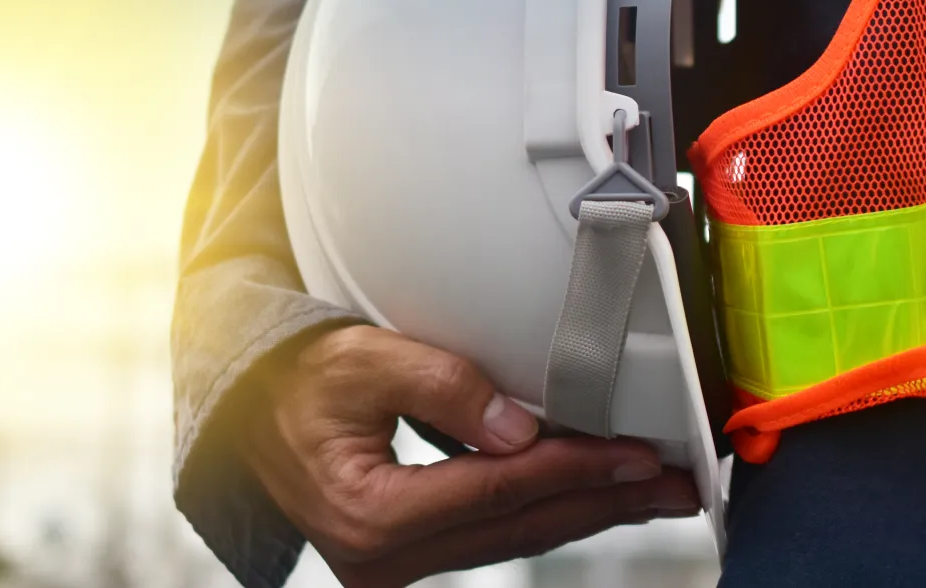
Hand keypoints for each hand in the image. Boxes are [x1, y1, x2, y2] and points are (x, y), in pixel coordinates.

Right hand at [239, 325, 699, 587]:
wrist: (250, 412)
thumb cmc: (298, 381)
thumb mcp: (362, 360)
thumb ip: (441, 386)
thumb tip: (522, 429)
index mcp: (369, 516)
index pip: (496, 491)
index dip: (571, 469)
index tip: (635, 455)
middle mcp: (383, 558)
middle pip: (518, 528)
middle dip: (603, 502)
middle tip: (675, 485)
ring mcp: (396, 566)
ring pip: (514, 539)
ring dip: (586, 511)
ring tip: (652, 492)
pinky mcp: (408, 557)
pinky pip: (494, 536)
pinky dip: (547, 511)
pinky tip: (589, 496)